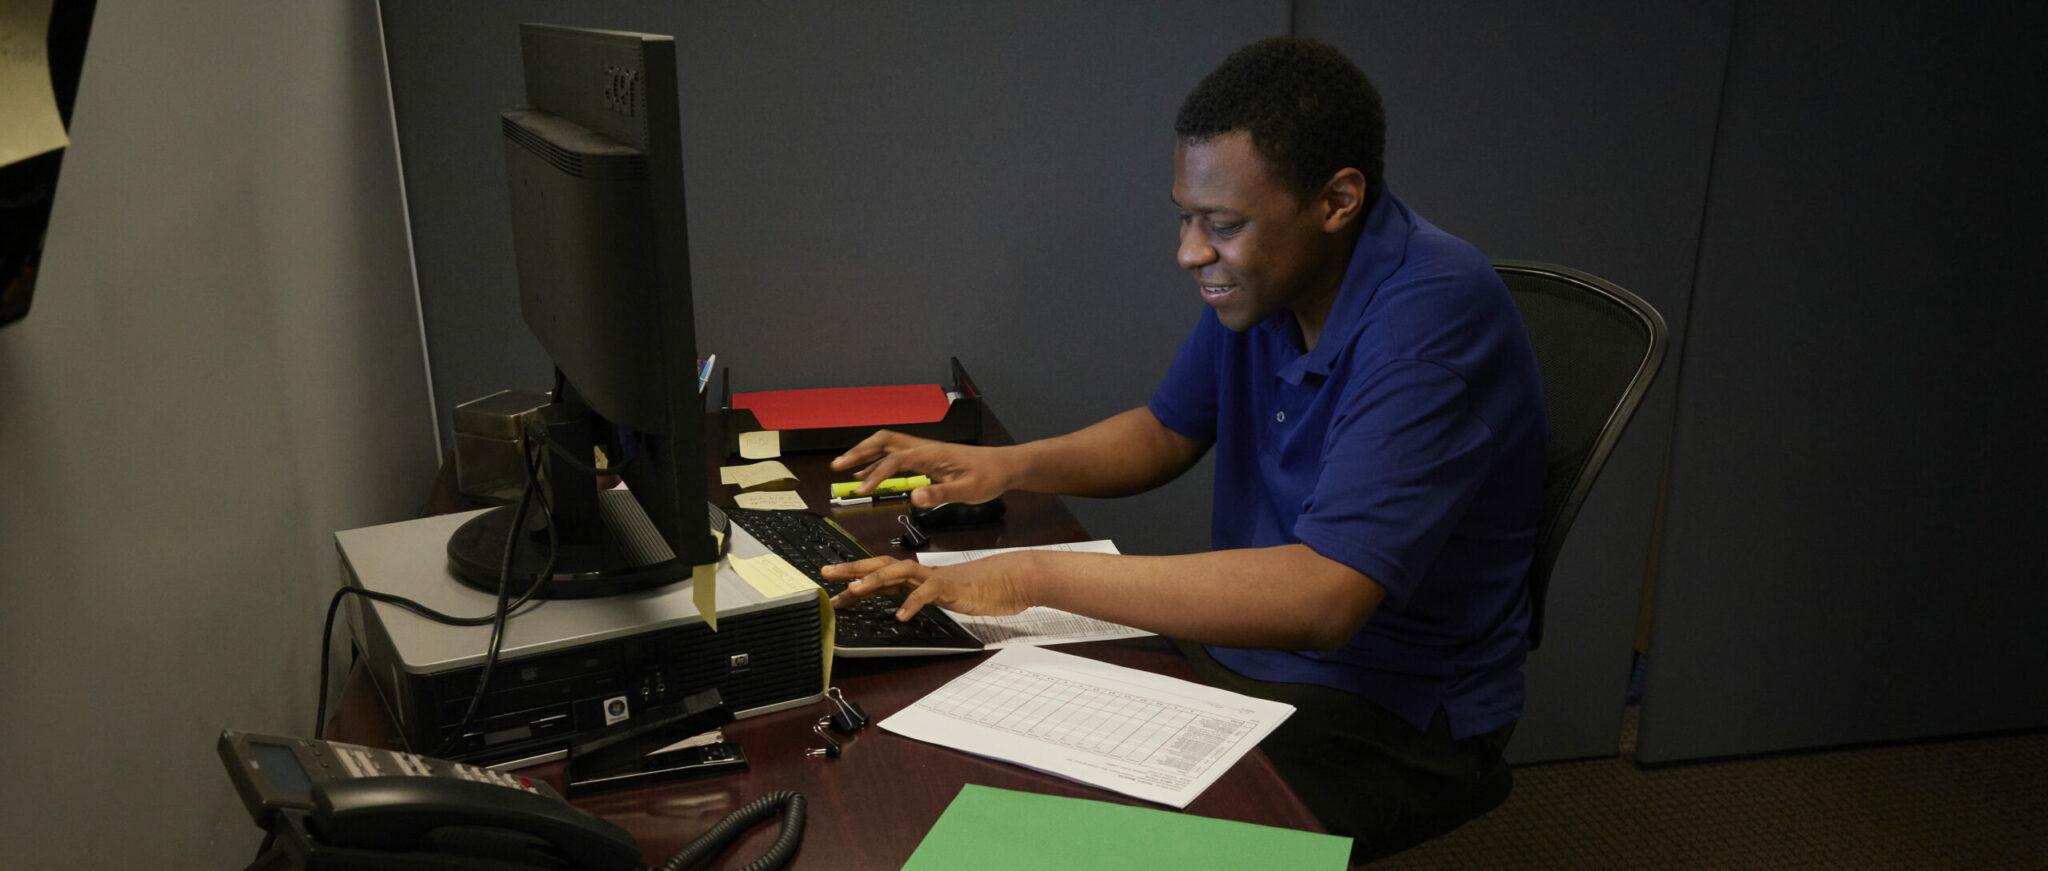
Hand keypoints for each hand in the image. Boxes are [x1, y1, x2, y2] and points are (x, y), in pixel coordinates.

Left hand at [821, 554, 1032, 620]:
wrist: (1011, 579)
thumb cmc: (980, 588)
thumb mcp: (944, 596)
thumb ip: (922, 597)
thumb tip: (902, 604)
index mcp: (918, 575)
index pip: (881, 572)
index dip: (856, 576)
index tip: (834, 585)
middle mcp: (921, 572)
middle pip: (880, 565)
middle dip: (852, 569)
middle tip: (826, 574)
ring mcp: (934, 578)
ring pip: (897, 573)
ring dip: (874, 581)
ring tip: (854, 591)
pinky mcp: (950, 587)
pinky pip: (926, 593)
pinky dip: (912, 603)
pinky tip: (900, 615)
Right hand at [830, 429, 1018, 507]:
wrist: (1004, 466)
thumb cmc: (988, 478)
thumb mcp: (968, 491)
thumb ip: (942, 494)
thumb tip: (915, 497)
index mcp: (931, 454)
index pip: (894, 460)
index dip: (875, 474)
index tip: (860, 491)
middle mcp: (924, 448)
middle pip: (883, 441)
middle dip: (859, 452)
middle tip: (836, 466)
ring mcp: (924, 451)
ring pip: (887, 445)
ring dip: (865, 453)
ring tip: (843, 468)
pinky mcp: (927, 457)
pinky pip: (896, 454)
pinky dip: (878, 461)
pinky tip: (868, 474)